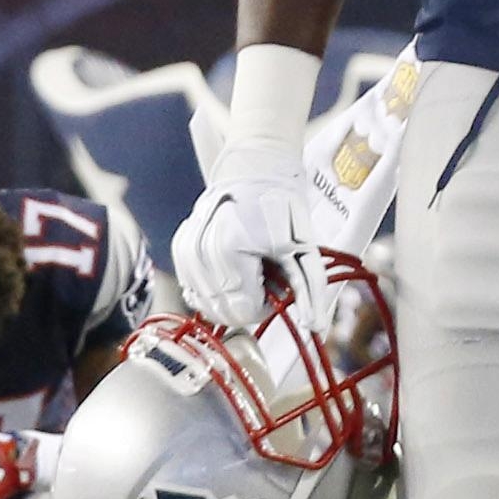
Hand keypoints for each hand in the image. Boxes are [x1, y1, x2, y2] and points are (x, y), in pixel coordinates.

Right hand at [171, 143, 327, 333]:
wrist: (255, 170)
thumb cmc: (282, 208)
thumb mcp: (303, 249)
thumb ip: (309, 292)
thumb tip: (317, 328)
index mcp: (231, 252)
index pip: (244, 310)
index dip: (266, 305)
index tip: (276, 286)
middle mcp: (202, 253)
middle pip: (223, 310)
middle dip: (248, 301)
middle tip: (265, 277)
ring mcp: (187, 250)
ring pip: (206, 303)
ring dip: (231, 294)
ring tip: (248, 268)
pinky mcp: (180, 248)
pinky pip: (194, 288)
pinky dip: (215, 286)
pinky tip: (231, 266)